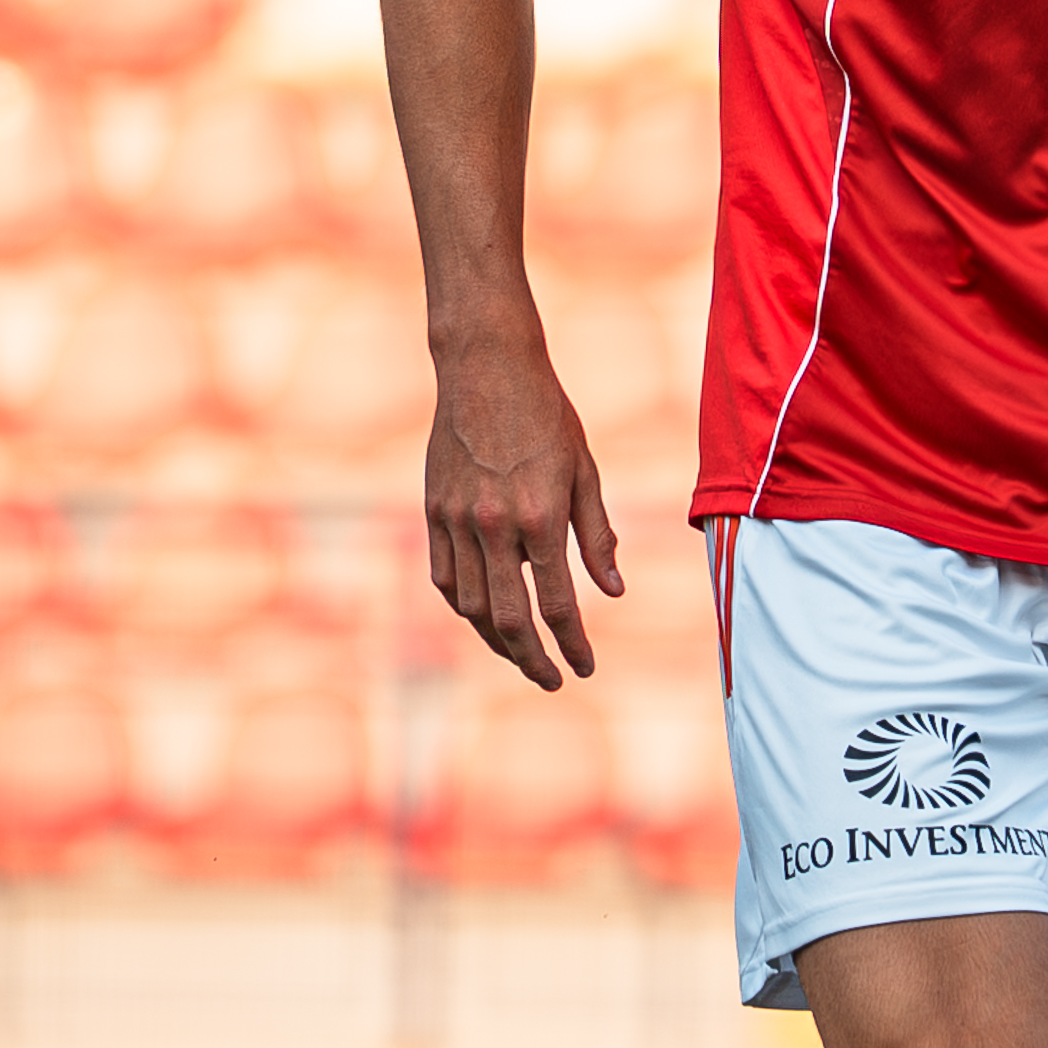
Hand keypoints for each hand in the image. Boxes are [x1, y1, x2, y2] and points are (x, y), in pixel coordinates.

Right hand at [422, 321, 621, 688]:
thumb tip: (613, 591)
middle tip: (553, 680)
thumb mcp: (585, 472)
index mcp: (539, 517)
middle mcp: (493, 525)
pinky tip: (485, 617)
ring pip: (471, 606)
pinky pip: (445, 578)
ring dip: (497, 641)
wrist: (485, 367)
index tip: (585, 669)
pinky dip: (465, 606)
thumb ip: (596, 535)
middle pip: (508, 620)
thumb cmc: (547, 415)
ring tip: (523, 654)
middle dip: (532, 660)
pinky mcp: (433, 511)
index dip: (572, 644)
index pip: (557, 605)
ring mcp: (456, 520)